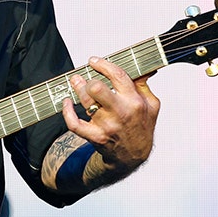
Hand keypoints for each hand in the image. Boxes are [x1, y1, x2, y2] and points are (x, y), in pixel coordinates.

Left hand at [62, 57, 159, 172]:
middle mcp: (121, 113)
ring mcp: (107, 126)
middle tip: (85, 76)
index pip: (118, 76)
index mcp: (135, 102)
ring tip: (76, 82)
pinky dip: (66, 112)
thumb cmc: (141, 126)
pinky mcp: (95, 136)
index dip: (103, 65)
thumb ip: (143, 84)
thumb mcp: (151, 104)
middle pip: (97, 89)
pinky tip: (66, 102)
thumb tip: (142, 66)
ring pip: (86, 103)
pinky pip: (75, 124)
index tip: (94, 61)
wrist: (133, 155)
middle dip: (89, 80)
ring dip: (78, 89)